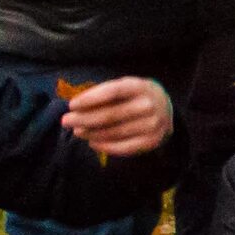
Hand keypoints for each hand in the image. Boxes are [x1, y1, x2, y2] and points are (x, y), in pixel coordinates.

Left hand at [58, 75, 172, 158]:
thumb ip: (105, 93)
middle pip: (110, 115)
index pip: (112, 91)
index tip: (72, 105)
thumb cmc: (137, 96)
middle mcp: (148, 105)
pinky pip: (123, 147)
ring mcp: (152, 125)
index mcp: (140, 86)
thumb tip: (76, 106)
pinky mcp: (151, 142)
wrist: (168, 110)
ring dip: (91, 133)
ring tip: (77, 131)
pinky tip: (92, 142)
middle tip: (66, 121)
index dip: (90, 98)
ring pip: (114, 132)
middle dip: (84, 118)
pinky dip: (104, 146)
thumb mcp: (127, 86)